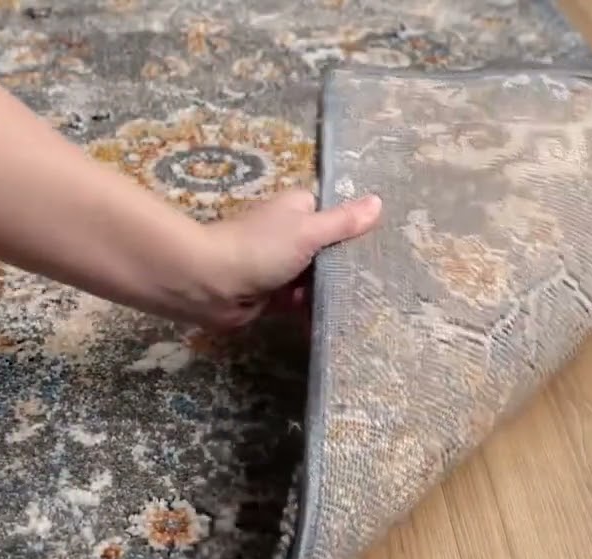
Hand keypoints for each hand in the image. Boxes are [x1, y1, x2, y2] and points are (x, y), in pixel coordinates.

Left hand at [199, 190, 382, 329]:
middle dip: (345, 269)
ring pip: (315, 280)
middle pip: (328, 251)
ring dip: (329, 293)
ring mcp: (280, 267)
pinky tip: (333, 323)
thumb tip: (378, 201)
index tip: (381, 248)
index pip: (335, 215)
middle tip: (378, 286)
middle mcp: (289, 235)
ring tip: (361, 309)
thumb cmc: (260, 248)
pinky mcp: (272, 296)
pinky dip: (312, 312)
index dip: (354, 230)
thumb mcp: (308, 231)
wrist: (209, 284)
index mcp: (297, 210)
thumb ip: (343, 222)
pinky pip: (299, 304)